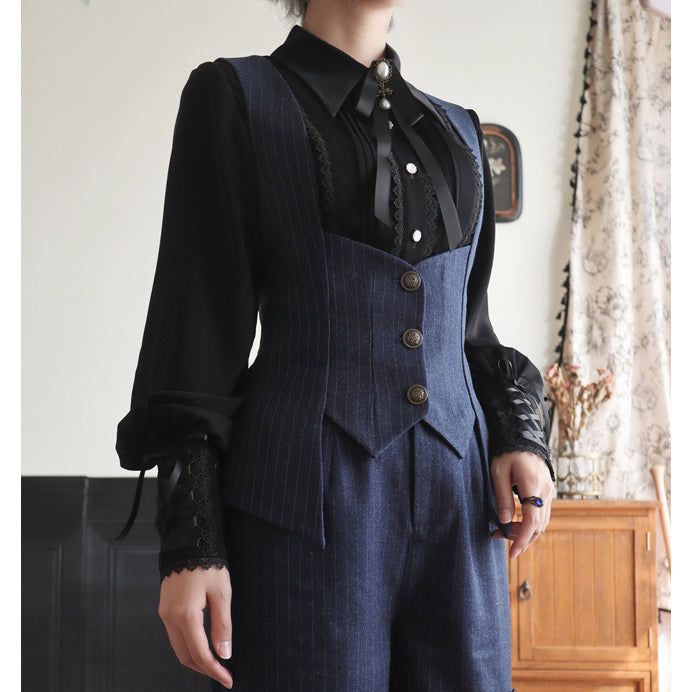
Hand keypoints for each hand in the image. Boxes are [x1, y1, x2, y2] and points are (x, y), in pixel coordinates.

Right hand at [158, 566, 233, 688]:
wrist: (187, 543)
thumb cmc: (206, 564)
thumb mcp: (222, 593)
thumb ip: (222, 625)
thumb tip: (224, 652)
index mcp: (186, 615)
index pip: (200, 653)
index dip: (215, 670)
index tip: (228, 679)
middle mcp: (170, 618)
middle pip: (185, 656)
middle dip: (205, 669)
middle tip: (223, 674)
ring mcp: (165, 614)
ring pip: (178, 648)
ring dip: (196, 659)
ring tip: (215, 663)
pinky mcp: (165, 609)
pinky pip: (175, 636)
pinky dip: (189, 646)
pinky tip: (202, 646)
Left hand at [491, 450, 553, 559]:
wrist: (522, 436)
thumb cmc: (507, 452)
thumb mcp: (498, 473)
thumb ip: (502, 497)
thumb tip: (505, 522)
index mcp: (533, 485)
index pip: (532, 521)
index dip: (522, 539)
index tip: (512, 553)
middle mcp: (545, 490)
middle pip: (538, 525)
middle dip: (519, 537)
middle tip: (496, 535)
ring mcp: (549, 491)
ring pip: (541, 522)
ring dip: (523, 531)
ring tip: (500, 528)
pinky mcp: (547, 491)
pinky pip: (541, 513)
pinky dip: (529, 522)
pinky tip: (513, 521)